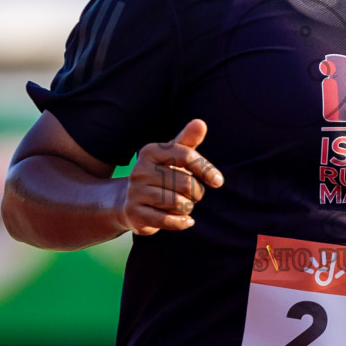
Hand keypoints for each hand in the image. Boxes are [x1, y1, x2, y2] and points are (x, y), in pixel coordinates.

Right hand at [120, 119, 223, 235]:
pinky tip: (185, 220)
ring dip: (188, 208)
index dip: (206, 169)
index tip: (218, 181)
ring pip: (178, 203)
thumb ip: (187, 141)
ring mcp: (135, 193)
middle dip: (197, 193)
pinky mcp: (135, 214)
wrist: (128, 201)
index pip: (186, 156)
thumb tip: (201, 123)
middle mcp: (139, 171)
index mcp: (150, 152)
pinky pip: (168, 220)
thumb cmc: (159, 174)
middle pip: (186, 183)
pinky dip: (182, 222)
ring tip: (183, 206)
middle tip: (193, 195)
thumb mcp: (172, 156)